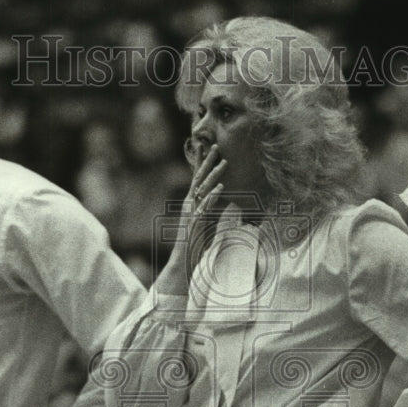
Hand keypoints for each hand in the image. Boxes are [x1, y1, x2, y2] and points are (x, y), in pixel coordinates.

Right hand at [156, 141, 226, 295]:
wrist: (183, 261)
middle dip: (208, 161)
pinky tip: (222, 187)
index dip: (202, 161)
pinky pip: (206, 207)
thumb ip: (211, 210)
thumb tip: (224, 201)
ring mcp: (192, 212)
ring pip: (204, 189)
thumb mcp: (205, 223)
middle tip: (216, 145)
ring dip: (215, 175)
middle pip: (199, 178)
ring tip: (224, 162)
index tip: (207, 146)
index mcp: (191, 202)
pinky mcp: (196, 223)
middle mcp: (189, 204)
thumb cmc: (195, 244)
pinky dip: (214, 196)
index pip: (197, 177)